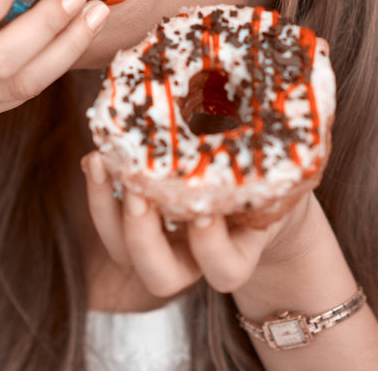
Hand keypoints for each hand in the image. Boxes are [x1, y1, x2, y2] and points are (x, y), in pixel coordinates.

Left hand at [80, 152, 314, 296]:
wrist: (255, 179)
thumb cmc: (271, 171)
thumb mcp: (280, 166)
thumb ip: (278, 158)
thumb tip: (274, 99)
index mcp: (238, 253)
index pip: (225, 271)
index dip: (212, 248)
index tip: (205, 212)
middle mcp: (193, 259)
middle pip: (161, 278)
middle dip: (144, 239)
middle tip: (138, 195)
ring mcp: (161, 243)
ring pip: (122, 254)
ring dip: (104, 212)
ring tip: (99, 163)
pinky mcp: (137, 219)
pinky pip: (108, 217)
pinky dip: (98, 189)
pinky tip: (97, 155)